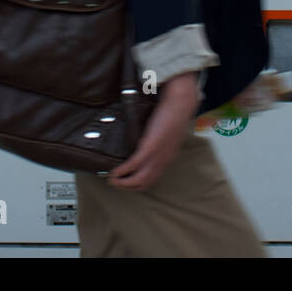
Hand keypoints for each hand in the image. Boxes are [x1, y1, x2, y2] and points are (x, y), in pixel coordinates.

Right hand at [107, 72, 197, 190]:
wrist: (180, 104)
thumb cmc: (173, 114)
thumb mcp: (167, 134)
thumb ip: (157, 142)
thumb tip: (144, 142)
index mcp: (167, 158)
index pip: (152, 178)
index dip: (138, 183)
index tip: (126, 181)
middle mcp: (163, 161)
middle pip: (144, 183)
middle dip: (128, 186)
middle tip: (115, 182)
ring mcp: (157, 156)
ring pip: (139, 180)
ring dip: (123, 183)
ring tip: (112, 180)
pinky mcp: (150, 147)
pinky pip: (134, 165)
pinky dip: (123, 171)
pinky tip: (114, 171)